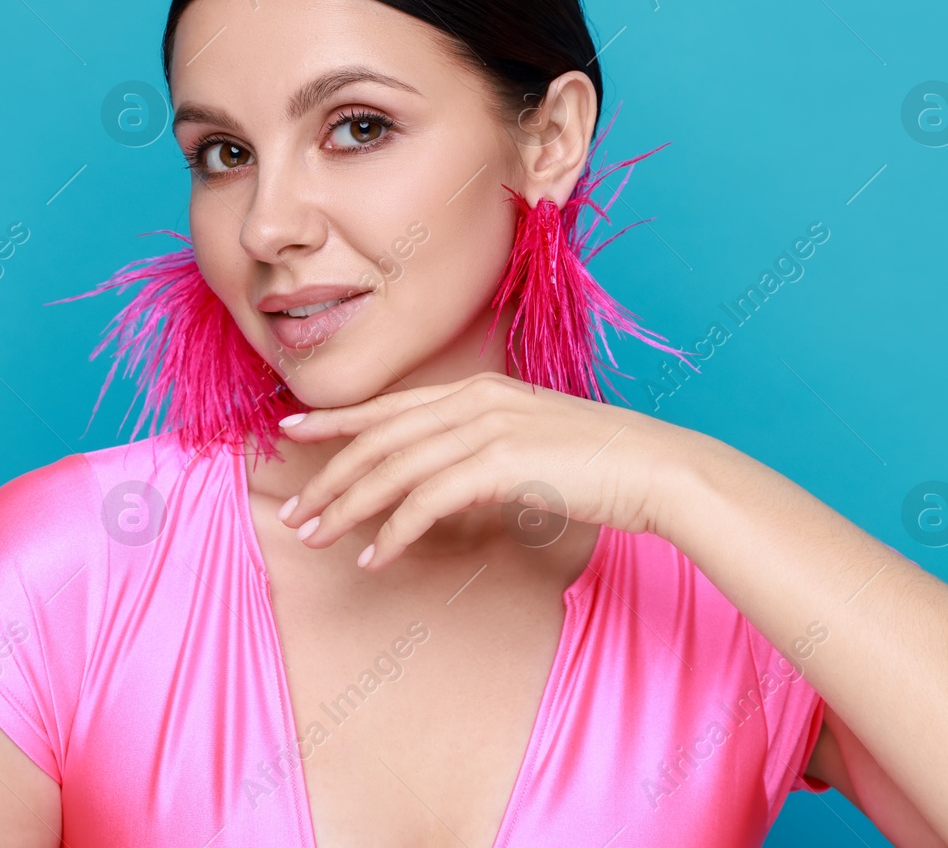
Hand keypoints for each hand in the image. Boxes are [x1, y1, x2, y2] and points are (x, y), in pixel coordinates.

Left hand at [275, 370, 702, 569]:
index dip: (337, 419)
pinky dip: (394, 532)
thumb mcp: (529, 443)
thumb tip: (446, 480)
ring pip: (393, 469)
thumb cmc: (597, 463)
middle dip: (329, 476)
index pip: (390, 405)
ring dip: (349, 508)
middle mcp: (475, 401)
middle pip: (380, 439)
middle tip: (294, 512)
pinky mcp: (500, 464)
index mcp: (479, 390)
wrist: (655, 469)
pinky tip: (376, 557)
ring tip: (318, 538)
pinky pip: (427, 502)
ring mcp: (486, 428)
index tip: (291, 431)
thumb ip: (483, 450)